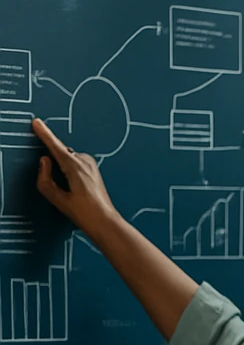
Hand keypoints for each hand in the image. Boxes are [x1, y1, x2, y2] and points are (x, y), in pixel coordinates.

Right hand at [31, 117, 121, 234]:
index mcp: (75, 167)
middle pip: (60, 154)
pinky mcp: (94, 170)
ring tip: (71, 190)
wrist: (105, 221)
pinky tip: (76, 188)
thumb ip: (45, 179)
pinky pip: (75, 163)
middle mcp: (85, 162)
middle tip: (60, 186)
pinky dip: (70, 170)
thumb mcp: (57, 199)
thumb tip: (44, 162)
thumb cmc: (85, 213)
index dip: (45, 134)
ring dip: (63, 168)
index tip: (37, 123)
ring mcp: (92, 165)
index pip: (55, 146)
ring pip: (68, 159)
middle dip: (54, 163)